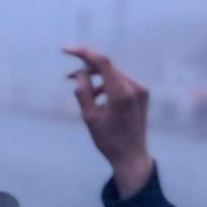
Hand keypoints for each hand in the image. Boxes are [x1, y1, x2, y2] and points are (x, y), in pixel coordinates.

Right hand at [62, 46, 153, 198]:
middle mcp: (134, 87)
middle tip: (67, 77)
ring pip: (112, 74)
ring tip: (80, 91)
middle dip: (86, 69)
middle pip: (106, 67)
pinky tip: (96, 98)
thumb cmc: (108, 139)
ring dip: (95, 79)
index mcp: (121, 93)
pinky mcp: (141, 94)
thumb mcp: (89, 116)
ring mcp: (140, 90)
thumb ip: (82, 90)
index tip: (65, 49)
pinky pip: (119, 82)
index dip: (82, 52)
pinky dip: (105, 85)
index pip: (102, 62)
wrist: (131, 157)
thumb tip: (80, 72)